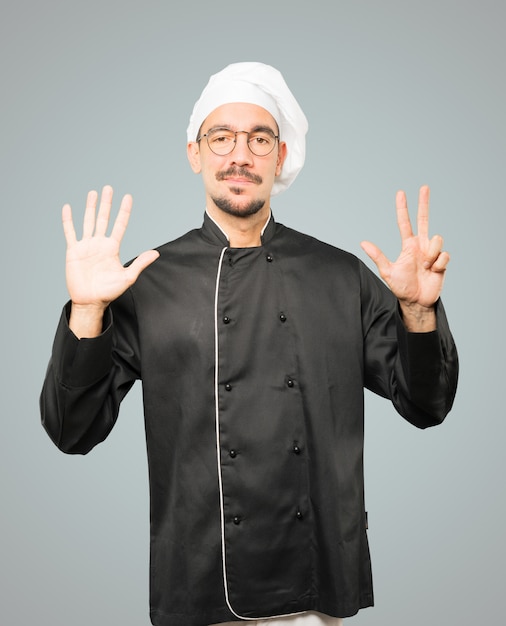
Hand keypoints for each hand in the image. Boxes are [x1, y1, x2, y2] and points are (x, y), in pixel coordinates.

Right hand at [62, 185, 158, 335]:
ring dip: (90, 207)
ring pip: (88, 221)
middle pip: (104, 218)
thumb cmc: (109, 291)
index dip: (124, 211)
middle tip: (108, 188)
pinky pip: (70, 232)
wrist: (90, 300)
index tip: (128, 197)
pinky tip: (68, 208)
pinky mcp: (73, 251)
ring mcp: (86, 246)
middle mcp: (100, 243)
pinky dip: (68, 220)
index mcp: (112, 248)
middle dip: (106, 204)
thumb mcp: (128, 277)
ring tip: (93, 193)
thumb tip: (156, 253)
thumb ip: (140, 263)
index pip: (119, 225)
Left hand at [360, 186, 449, 328]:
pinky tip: (433, 271)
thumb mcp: (388, 271)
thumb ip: (377, 256)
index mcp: (408, 246)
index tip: (400, 193)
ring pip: (436, 239)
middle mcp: (421, 245)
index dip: (403, 208)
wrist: (417, 301)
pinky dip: (437, 264)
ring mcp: (432, 252)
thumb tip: (363, 242)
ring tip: (425, 266)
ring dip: (430, 253)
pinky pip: (443, 255)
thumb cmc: (402, 287)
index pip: (405, 223)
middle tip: (424, 187)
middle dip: (424, 203)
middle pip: (424, 219)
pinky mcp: (443, 261)